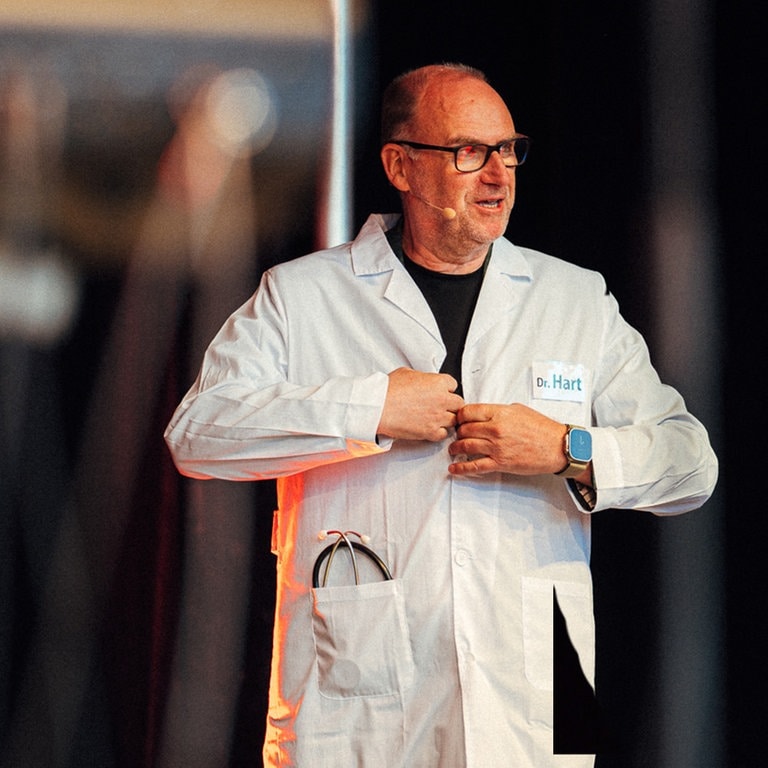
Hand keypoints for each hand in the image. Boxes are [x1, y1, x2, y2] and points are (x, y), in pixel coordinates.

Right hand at [378, 367, 463, 441]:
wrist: (378, 407)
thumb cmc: (388, 390)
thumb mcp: (406, 373)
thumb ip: (422, 377)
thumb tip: (423, 380)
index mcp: (438, 382)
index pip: (453, 384)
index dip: (446, 388)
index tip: (440, 392)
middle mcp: (442, 400)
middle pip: (458, 403)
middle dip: (450, 404)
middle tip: (440, 405)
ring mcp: (437, 417)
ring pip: (454, 420)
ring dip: (446, 418)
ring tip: (435, 417)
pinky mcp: (430, 432)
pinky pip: (443, 434)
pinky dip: (439, 431)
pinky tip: (430, 427)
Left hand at [448, 402, 567, 475]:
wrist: (557, 447)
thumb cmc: (541, 428)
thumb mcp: (518, 410)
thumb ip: (498, 411)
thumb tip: (483, 413)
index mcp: (500, 413)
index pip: (469, 411)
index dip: (460, 415)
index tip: (459, 419)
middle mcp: (495, 429)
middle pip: (464, 429)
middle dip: (457, 432)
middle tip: (456, 434)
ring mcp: (496, 447)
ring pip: (466, 446)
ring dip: (456, 448)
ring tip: (453, 449)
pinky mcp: (500, 463)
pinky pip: (475, 466)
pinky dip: (461, 468)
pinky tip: (453, 468)